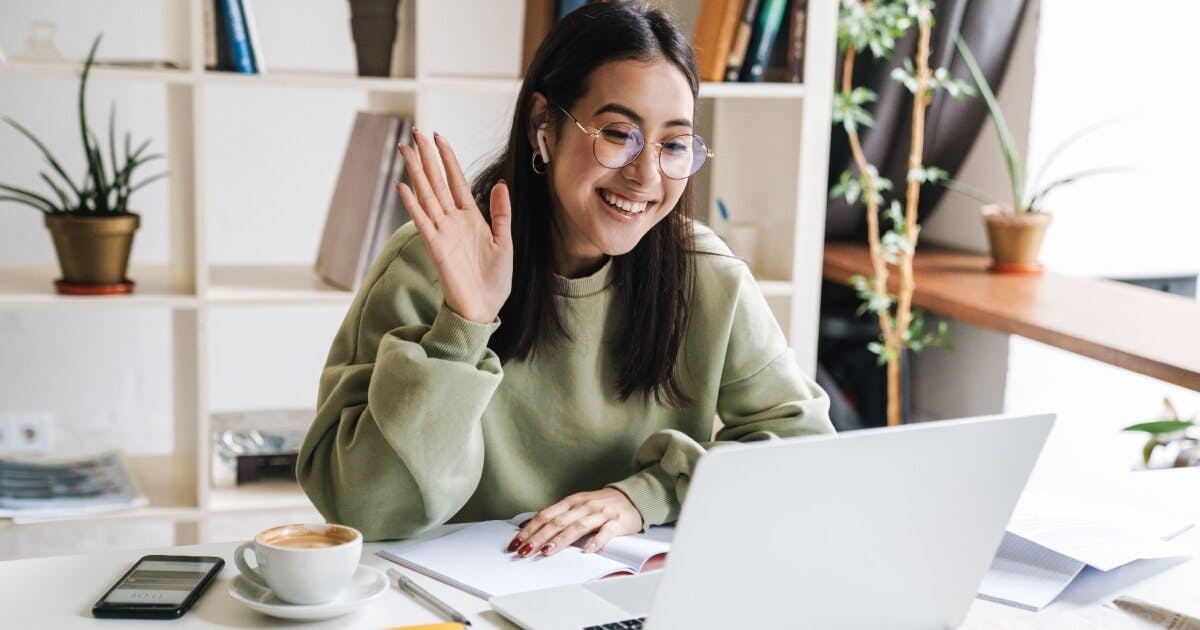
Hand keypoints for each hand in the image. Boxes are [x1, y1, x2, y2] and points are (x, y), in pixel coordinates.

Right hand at [397, 129, 512, 322]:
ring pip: (427, 195)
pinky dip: (413, 204)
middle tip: (416, 132)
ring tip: (405, 149)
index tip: (439, 137)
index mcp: (471, 218)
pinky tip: (403, 186)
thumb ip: (500, 212)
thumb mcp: (504, 241)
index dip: (448, 158)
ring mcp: (442, 232)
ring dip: (416, 172)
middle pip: (437, 182)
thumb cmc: (494, 280)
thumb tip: (501, 184)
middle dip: (427, 157)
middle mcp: (453, 221)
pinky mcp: (436, 247)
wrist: (484, 308)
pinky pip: (422, 222)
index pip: (456, 181)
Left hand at [508, 488, 643, 556]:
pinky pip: (606, 532)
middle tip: (524, 551)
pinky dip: (596, 541)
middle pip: (558, 522)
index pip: (546, 515)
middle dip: (538, 537)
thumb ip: (555, 514)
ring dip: (561, 539)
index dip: (530, 529)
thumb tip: (528, 523)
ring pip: (578, 527)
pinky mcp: (617, 522)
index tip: (516, 542)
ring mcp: (601, 513)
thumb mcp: (576, 505)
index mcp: (572, 502)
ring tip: (546, 551)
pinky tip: (587, 550)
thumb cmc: (600, 504)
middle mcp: (584, 506)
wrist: (632, 497)